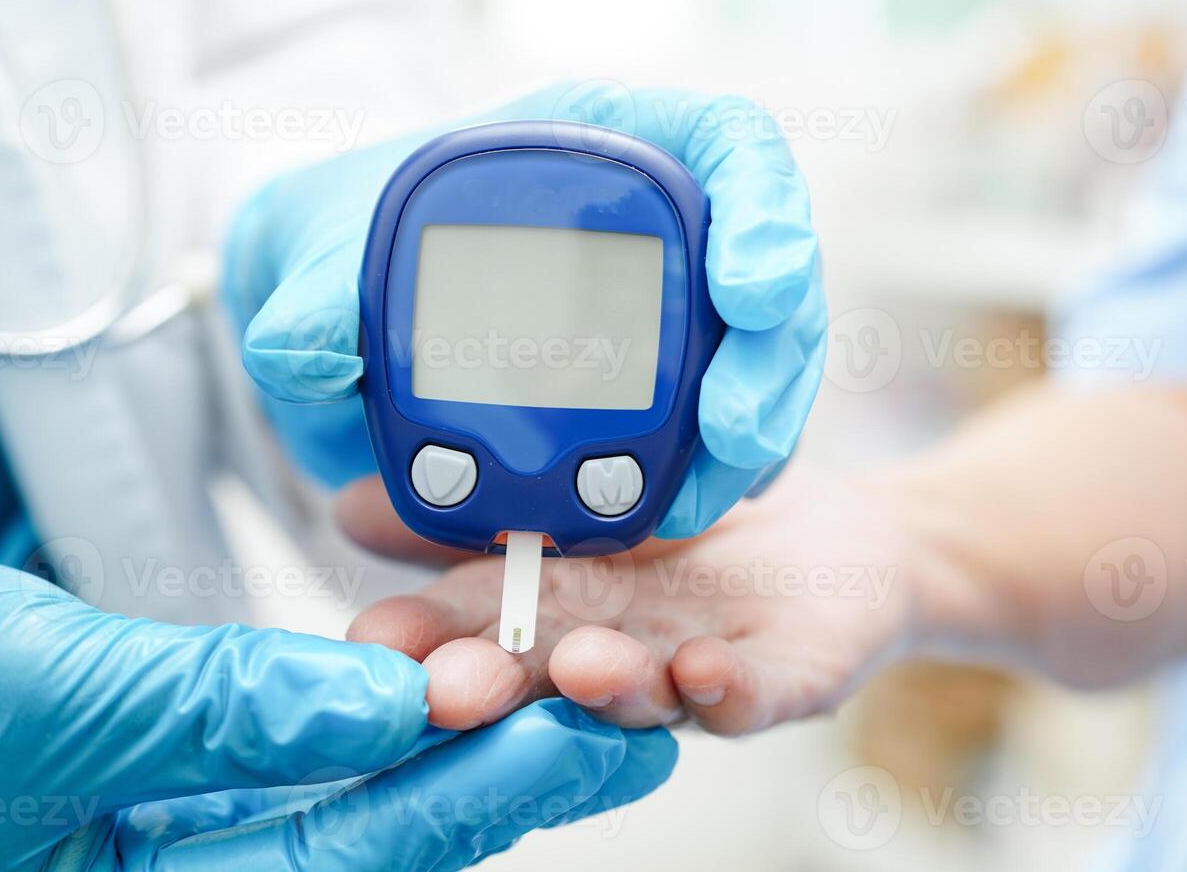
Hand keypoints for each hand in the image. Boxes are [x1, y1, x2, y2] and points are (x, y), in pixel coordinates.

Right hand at [0, 556, 675, 870]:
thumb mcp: (38, 704)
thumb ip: (211, 710)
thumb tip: (376, 705)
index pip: (350, 855)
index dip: (474, 794)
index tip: (578, 731)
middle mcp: (184, 860)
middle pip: (377, 828)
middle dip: (504, 769)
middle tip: (623, 708)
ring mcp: (184, 811)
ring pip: (353, 783)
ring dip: (459, 728)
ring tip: (569, 676)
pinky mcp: (181, 751)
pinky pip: (301, 736)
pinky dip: (380, 697)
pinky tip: (441, 663)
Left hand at [222, 80, 826, 536]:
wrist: (343, 309)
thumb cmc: (347, 239)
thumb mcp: (318, 245)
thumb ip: (312, 293)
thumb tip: (302, 351)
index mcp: (601, 145)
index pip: (727, 144)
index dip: (764, 210)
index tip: (748, 288)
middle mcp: (656, 225)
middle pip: (771, 271)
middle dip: (769, 358)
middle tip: (732, 432)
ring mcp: (668, 310)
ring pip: (760, 362)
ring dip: (750, 435)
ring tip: (695, 503)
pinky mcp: (658, 389)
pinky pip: (714, 430)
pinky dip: (709, 476)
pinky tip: (680, 515)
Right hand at [337, 467, 914, 732]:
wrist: (833, 547)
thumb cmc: (700, 529)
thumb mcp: (583, 492)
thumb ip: (481, 500)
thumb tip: (353, 501)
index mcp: (555, 607)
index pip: (473, 625)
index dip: (421, 639)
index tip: (369, 643)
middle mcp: (611, 650)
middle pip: (540, 680)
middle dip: (491, 688)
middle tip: (443, 689)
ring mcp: (688, 669)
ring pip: (639, 694)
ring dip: (604, 687)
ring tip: (578, 665)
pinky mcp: (776, 678)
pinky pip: (750, 695)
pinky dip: (725, 690)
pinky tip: (702, 671)